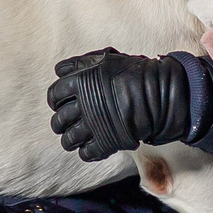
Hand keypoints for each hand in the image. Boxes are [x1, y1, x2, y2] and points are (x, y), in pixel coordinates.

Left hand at [48, 48, 193, 161]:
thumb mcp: (106, 59)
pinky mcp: (105, 142)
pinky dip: (87, 151)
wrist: (158, 93)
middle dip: (59, 123)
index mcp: (79, 82)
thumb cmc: (134, 73)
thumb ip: (81, 63)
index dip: (55, 100)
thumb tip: (61, 70)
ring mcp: (93, 125)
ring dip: (70, 140)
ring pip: (69, 139)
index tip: (59, 103)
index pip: (54, 94)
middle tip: (65, 124)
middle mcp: (82, 105)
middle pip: (58, 120)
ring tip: (75, 139)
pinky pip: (86, 153)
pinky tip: (92, 146)